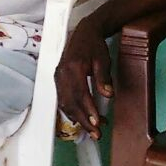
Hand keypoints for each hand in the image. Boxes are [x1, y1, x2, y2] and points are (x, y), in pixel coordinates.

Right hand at [54, 16, 112, 140]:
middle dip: (84, 120)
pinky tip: (81, 118)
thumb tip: (108, 95)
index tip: (97, 122)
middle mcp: (62, 73)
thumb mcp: (103, 59)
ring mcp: (58, 77)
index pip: (80, 93)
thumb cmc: (94, 45)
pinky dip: (71, 112)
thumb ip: (104, 78)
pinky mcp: (58, 80)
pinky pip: (62, 99)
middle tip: (96, 133)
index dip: (88, 110)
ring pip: (65, 103)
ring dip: (78, 119)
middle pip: (71, 102)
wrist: (84, 33)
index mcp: (73, 67)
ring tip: (92, 129)